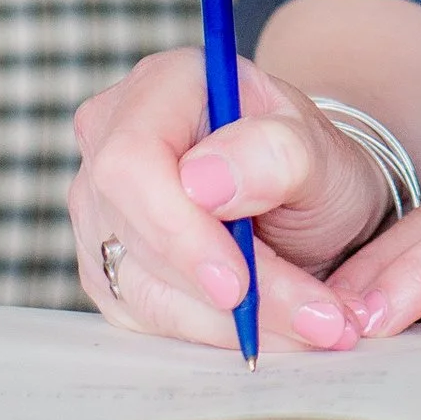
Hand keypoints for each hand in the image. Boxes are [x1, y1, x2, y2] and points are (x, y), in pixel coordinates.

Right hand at [68, 49, 395, 353]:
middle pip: (135, 234)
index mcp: (162, 86)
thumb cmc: (308, 160)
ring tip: (319, 325)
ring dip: (233, 324)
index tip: (238, 283)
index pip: (132, 161)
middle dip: (224, 294)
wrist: (302, 196)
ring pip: (144, 290)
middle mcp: (112, 142)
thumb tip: (205, 180)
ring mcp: (101, 210)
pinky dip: (218, 333)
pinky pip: (151, 320)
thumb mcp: (320, 148)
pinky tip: (275, 328)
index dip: (176, 228)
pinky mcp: (109, 269)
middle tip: (318, 319)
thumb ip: (277, 153)